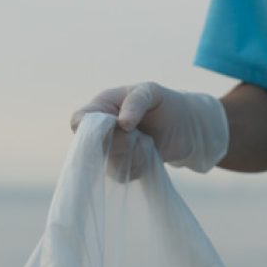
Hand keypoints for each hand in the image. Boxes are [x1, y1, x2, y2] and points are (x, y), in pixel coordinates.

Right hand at [69, 82, 228, 177]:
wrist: (187, 127)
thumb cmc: (166, 103)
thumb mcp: (152, 92)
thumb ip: (136, 101)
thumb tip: (121, 123)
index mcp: (102, 106)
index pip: (79, 120)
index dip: (87, 129)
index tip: (112, 129)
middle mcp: (102, 130)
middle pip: (93, 146)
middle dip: (118, 143)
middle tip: (136, 134)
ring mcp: (111, 151)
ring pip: (108, 164)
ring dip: (131, 155)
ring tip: (146, 142)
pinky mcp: (123, 167)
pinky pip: (122, 175)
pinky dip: (138, 166)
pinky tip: (148, 155)